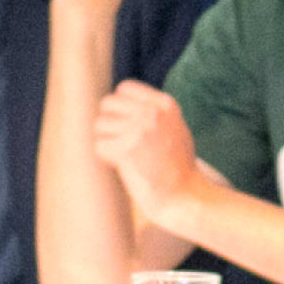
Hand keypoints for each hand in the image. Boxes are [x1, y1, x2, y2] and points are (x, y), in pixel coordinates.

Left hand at [90, 80, 202, 223]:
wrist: (184, 195)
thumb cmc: (178, 166)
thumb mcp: (174, 127)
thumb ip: (152, 111)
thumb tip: (121, 97)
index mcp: (165, 105)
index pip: (124, 88)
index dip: (119, 106)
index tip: (126, 123)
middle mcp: (151, 113)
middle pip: (107, 103)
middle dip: (109, 122)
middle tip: (120, 140)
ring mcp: (139, 130)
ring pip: (99, 125)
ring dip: (106, 140)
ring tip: (123, 154)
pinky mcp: (126, 150)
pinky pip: (99, 146)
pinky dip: (106, 157)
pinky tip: (121, 165)